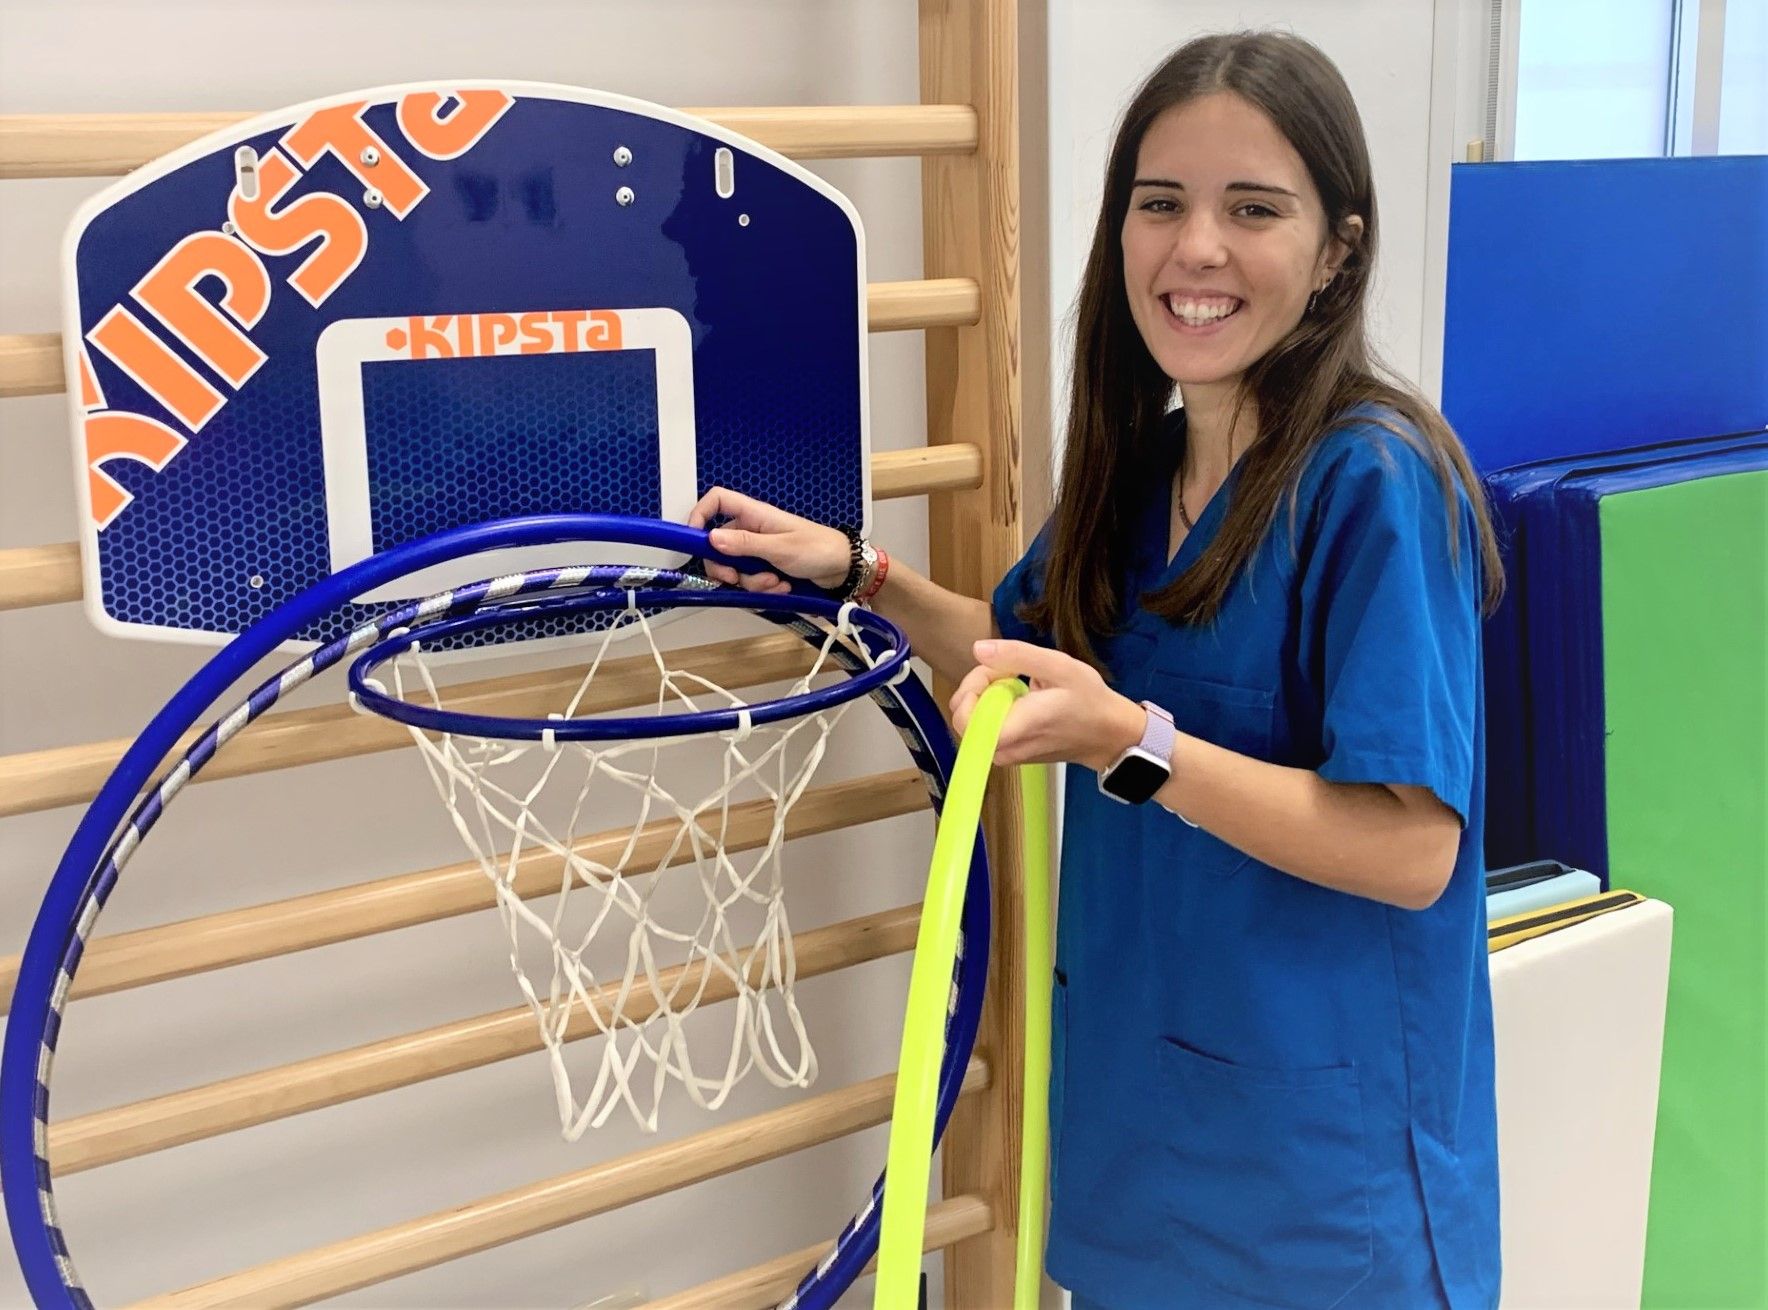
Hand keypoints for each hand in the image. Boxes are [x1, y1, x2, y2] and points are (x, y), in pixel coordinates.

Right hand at [687, 487, 851, 593]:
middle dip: (727, 568)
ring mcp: (758, 551)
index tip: (694, 540)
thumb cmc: (819, 548)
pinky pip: (750, 582)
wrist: (843, 569)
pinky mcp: (765, 569)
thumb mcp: (780, 547)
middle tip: (737, 579)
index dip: (700, 516)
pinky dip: (763, 589)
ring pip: (735, 569)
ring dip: (752, 582)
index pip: (716, 501)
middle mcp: (752, 531)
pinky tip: (781, 587)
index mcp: (754, 514)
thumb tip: (712, 539)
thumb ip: (745, 544)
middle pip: (718, 546)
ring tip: (775, 582)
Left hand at [948, 639, 1146, 770]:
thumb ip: (1017, 656)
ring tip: (1018, 684)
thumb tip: (977, 649)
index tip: (997, 671)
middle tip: (1009, 672)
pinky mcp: (1008, 755)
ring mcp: (1005, 756)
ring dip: (987, 696)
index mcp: (1015, 728)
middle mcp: (1004, 749)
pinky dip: (996, 708)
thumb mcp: (1059, 667)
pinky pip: (985, 728)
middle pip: (963, 715)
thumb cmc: (1087, 699)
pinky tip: (1021, 698)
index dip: (971, 687)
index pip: (964, 718)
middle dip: (979, 686)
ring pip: (973, 721)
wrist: (1108, 735)